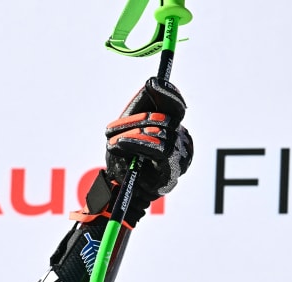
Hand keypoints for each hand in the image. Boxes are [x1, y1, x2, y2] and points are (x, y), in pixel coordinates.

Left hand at [105, 77, 192, 201]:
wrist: (122, 191)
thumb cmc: (125, 159)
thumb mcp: (128, 128)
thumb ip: (140, 106)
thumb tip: (153, 81)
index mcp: (172, 128)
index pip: (176, 106)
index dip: (167, 93)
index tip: (153, 83)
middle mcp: (181, 139)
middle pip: (162, 116)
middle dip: (132, 120)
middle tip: (109, 130)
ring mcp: (180, 154)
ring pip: (157, 131)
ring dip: (129, 135)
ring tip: (112, 144)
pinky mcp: (173, 168)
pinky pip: (157, 147)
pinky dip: (136, 143)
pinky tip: (120, 145)